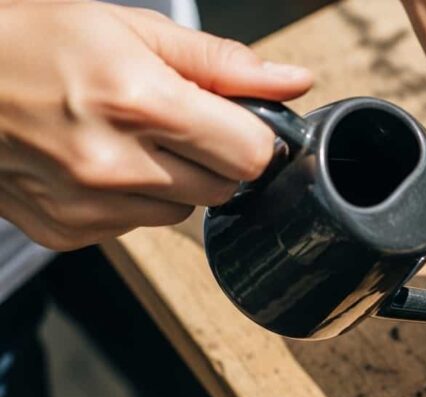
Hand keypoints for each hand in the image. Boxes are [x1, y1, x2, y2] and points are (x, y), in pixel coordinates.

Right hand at [0, 2, 312, 249]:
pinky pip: (136, 226)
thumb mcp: (129, 29)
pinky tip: (94, 163)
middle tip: (173, 122)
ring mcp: (88, 206)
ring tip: (126, 138)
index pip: (252, 153)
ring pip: (183, 212)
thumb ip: (221, 63)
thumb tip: (293, 81)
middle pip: (225, 188)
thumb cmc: (27, 42)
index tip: (238, 121)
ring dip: (174, 181)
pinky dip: (131, 200)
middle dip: (215, 156)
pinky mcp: (68, 232)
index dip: (254, 135)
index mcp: (140, 103)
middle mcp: (115, 164)